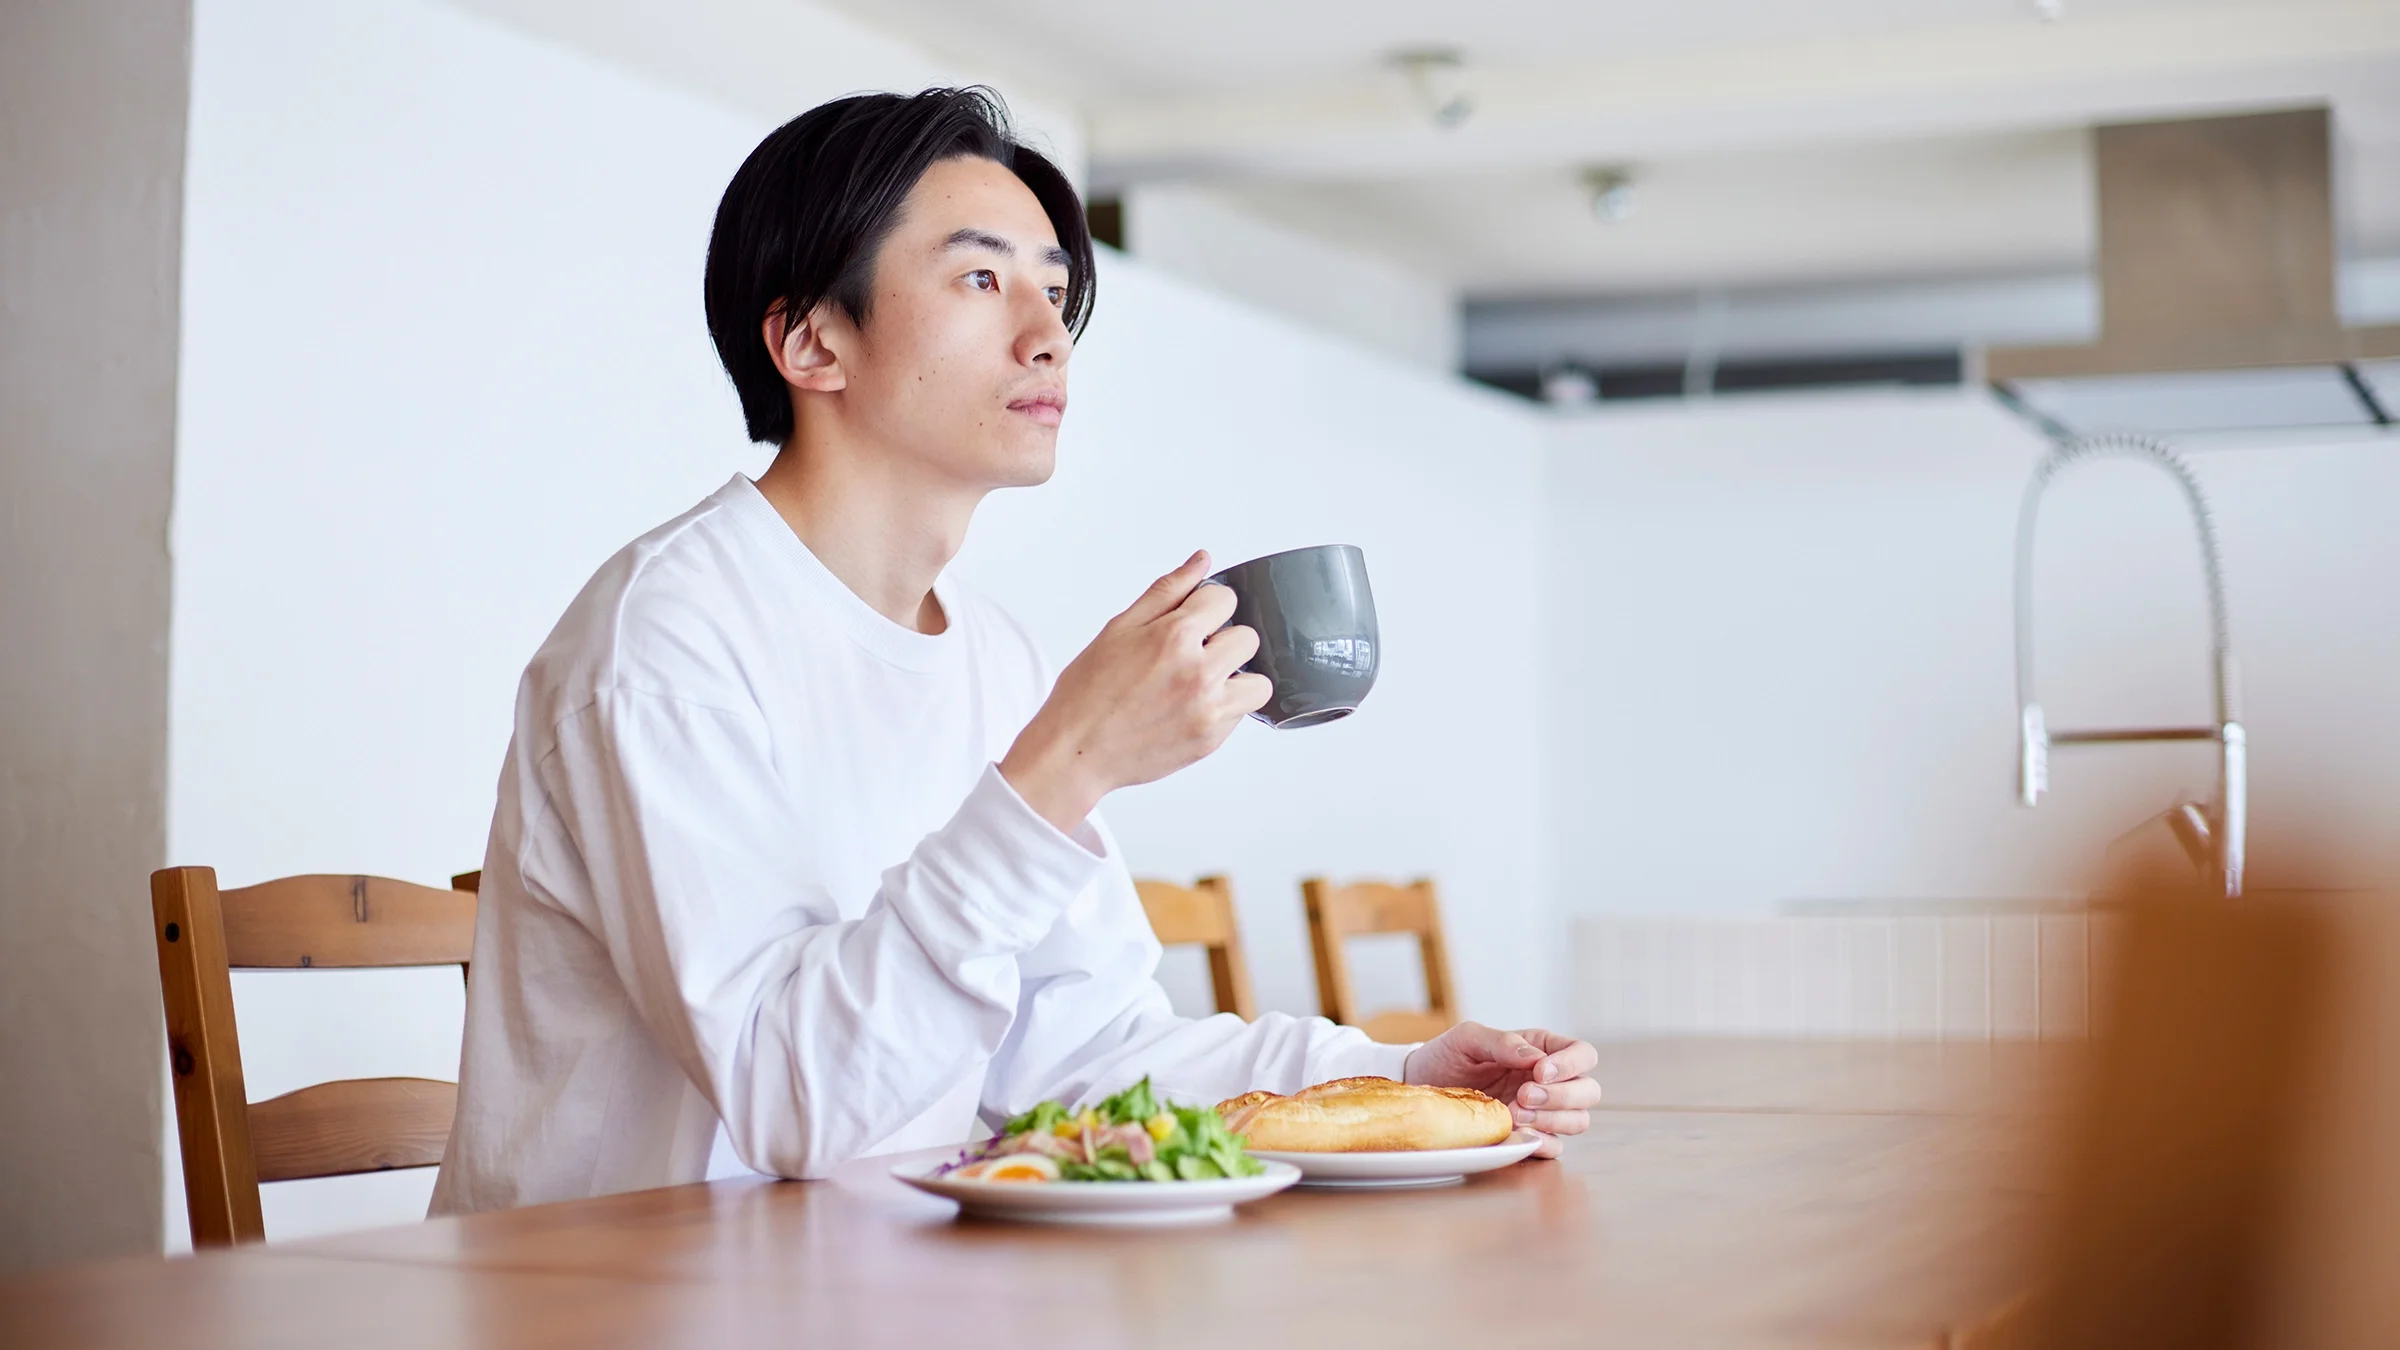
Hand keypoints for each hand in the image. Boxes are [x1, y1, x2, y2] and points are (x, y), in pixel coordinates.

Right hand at [1001, 551, 1271, 831]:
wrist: (1075, 751)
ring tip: (1202, 684)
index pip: (1226, 599)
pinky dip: (1222, 709)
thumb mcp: (1119, 628)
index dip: (1206, 607)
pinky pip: (1241, 715)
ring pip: (1258, 682)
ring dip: (1236, 678)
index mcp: (1174, 636)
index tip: (1191, 621)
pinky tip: (1189, 709)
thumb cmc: (1088, 692)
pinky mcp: (1211, 740)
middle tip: (1192, 655)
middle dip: (1223, 640)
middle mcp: (1198, 672)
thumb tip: (1201, 560)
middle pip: (1248, 637)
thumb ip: (1167, 591)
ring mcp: (1209, 710)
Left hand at [1402, 1023, 1599, 1159]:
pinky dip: (1543, 1143)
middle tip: (1524, 1096)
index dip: (1570, 1064)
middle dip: (1562, 1096)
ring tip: (1515, 1115)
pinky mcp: (1528, 1136)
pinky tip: (1519, 1135)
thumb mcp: (1467, 1038)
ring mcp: (1542, 1112)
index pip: (1583, 1054)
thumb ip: (1502, 1043)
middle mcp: (1549, 1081)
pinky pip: (1555, 1147)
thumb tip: (1536, 1058)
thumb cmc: (1446, 1056)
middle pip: (1589, 1091)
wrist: (1420, 1087)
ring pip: (1578, 1120)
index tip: (1539, 1072)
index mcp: (1542, 1049)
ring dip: (1553, 1120)